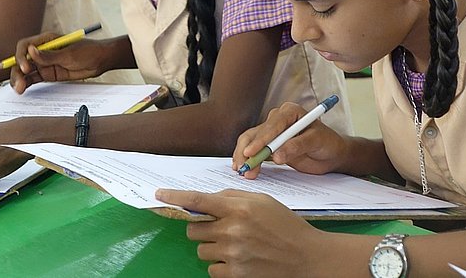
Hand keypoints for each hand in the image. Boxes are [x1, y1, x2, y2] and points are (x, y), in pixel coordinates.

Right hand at [9, 32, 110, 93]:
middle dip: (17, 71)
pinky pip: (33, 78)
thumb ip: (49, 56)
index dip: (21, 56)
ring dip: (19, 79)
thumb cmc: (88, 51)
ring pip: (25, 71)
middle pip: (22, 60)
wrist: (101, 61)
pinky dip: (26, 83)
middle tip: (19, 83)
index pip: (25, 46)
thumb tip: (31, 51)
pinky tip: (22, 89)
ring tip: (19, 89)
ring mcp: (44, 63)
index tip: (26, 68)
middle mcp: (42, 51)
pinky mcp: (48, 73)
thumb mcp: (69, 54)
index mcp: (46, 40)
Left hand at [156, 189, 327, 276]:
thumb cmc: (285, 226)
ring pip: (201, 250)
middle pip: (194, 229)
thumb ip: (233, 198)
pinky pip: (211, 269)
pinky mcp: (234, 275)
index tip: (159, 194)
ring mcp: (232, 254)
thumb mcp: (263, 201)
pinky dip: (221, 266)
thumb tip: (208, 199)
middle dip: (204, 228)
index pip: (198, 200)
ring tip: (237, 246)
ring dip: (213, 248)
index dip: (175, 196)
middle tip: (224, 230)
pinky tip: (240, 260)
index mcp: (238, 208)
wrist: (307, 258)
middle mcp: (232, 230)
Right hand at [232, 102, 348, 178]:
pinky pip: (255, 152)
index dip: (260, 140)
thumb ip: (297, 146)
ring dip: (245, 158)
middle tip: (244, 168)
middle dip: (248, 152)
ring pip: (251, 143)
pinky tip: (246, 171)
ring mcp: (272, 132)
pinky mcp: (269, 145)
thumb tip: (276, 155)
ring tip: (245, 173)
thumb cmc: (327, 143)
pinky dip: (250, 161)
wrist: (331, 153)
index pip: (271, 126)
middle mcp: (277, 119)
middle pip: (256, 134)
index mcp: (289, 112)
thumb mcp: (316, 142)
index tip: (251, 153)